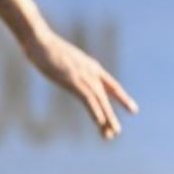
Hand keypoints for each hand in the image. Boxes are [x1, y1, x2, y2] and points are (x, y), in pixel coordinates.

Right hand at [23, 31, 137, 139]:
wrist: (39, 40)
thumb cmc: (47, 48)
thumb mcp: (64, 59)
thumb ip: (70, 68)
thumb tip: (67, 73)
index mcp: (91, 66)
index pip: (111, 85)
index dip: (122, 98)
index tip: (133, 109)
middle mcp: (92, 71)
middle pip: (106, 96)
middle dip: (111, 115)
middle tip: (116, 132)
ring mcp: (84, 75)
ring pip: (100, 101)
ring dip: (107, 118)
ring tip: (113, 133)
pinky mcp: (74, 80)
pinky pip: (89, 99)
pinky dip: (96, 112)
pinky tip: (100, 123)